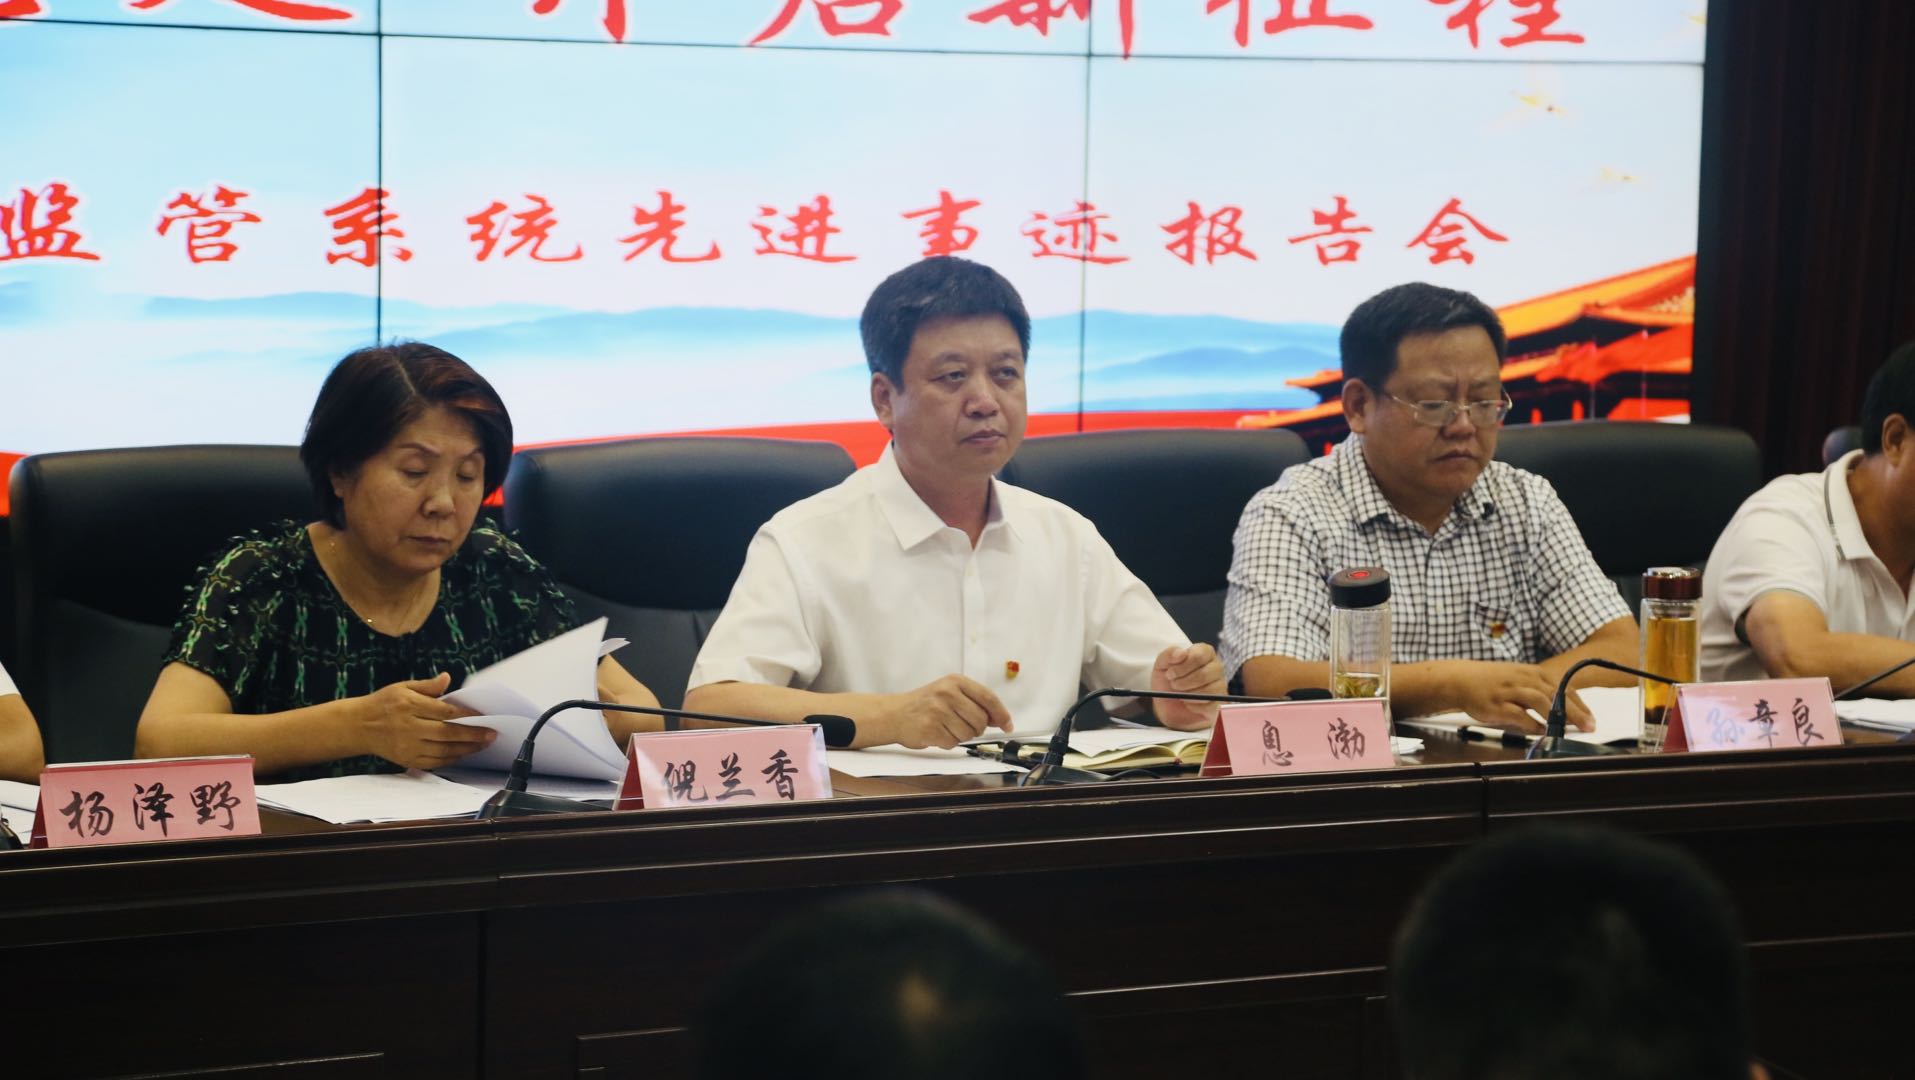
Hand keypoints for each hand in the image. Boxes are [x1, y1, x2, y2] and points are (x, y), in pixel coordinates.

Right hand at [357, 672, 494, 768]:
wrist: (359, 726)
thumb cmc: (384, 703)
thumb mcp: (403, 687)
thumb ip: (428, 686)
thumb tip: (447, 678)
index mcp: (409, 706)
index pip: (445, 712)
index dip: (467, 715)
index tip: (484, 717)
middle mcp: (408, 727)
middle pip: (447, 733)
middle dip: (472, 735)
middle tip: (491, 734)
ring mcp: (407, 746)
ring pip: (443, 751)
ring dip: (466, 749)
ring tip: (482, 745)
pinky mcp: (406, 760)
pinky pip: (433, 763)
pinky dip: (450, 759)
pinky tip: (463, 754)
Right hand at [878, 674, 1011, 749]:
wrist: (894, 714)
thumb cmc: (925, 704)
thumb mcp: (949, 692)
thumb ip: (974, 701)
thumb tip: (999, 718)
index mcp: (955, 681)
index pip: (988, 697)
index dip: (1001, 714)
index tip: (1007, 725)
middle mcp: (947, 693)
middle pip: (981, 720)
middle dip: (976, 729)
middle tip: (962, 725)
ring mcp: (938, 711)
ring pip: (968, 734)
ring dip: (961, 736)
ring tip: (946, 727)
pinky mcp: (930, 728)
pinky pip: (953, 743)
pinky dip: (948, 743)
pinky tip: (937, 733)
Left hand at [1150, 643, 1226, 730]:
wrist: (1167, 704)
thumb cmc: (1167, 681)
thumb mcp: (1161, 665)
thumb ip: (1168, 654)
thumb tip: (1181, 652)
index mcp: (1204, 652)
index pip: (1200, 655)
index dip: (1183, 665)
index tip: (1169, 673)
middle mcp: (1216, 666)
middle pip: (1205, 674)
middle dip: (1184, 682)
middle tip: (1173, 685)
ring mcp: (1220, 684)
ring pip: (1209, 690)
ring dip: (1189, 694)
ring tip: (1179, 694)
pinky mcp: (1220, 702)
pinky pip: (1210, 705)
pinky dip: (1194, 706)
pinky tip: (1187, 703)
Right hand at [1443, 661, 1592, 732]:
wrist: (1461, 679)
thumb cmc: (1493, 682)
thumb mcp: (1520, 680)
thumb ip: (1541, 693)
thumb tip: (1564, 712)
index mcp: (1533, 673)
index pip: (1563, 687)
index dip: (1579, 704)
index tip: (1591, 718)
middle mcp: (1524, 679)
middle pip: (1556, 694)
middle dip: (1575, 712)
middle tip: (1589, 726)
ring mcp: (1510, 691)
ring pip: (1539, 701)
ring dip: (1557, 716)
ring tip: (1570, 730)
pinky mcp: (1497, 704)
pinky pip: (1518, 714)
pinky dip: (1532, 723)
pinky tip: (1542, 731)